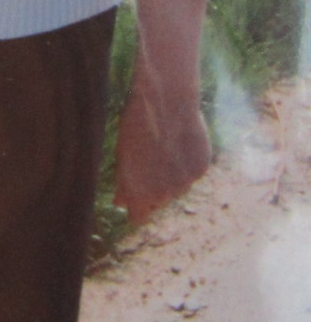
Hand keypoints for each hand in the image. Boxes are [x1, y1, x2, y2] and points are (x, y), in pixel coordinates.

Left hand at [113, 73, 211, 223]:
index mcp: (141, 196)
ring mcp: (185, 184)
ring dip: (171, 176)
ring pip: (177, 188)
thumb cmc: (138, 128)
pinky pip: (192, 173)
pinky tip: (180, 143)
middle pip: (158, 201)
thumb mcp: (123, 156)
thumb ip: (123, 184)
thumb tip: (120, 204)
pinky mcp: (200, 170)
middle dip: (153, 187)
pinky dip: (187, 163)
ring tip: (165, 148)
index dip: (136, 207)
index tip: (134, 197)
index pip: (139, 218)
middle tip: (149, 160)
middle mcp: (164, 196)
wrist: (168, 103)